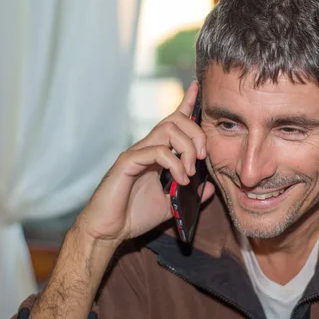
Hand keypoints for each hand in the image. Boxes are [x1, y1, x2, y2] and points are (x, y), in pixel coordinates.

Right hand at [75, 81, 214, 246]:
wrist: (108, 231)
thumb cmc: (135, 215)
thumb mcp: (171, 204)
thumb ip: (191, 194)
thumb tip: (210, 187)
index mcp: (156, 152)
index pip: (174, 120)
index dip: (186, 102)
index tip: (197, 86)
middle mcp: (146, 147)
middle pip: (176, 121)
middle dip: (196, 133)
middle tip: (203, 156)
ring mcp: (136, 153)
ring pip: (168, 131)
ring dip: (187, 148)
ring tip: (191, 171)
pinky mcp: (127, 163)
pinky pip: (156, 152)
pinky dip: (174, 164)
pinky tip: (180, 180)